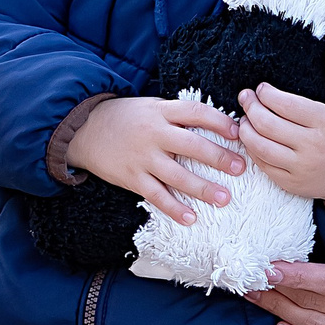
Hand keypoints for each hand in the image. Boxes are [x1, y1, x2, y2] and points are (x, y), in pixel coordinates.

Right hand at [67, 95, 246, 224]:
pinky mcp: (132, 178)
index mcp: (161, 111)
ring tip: (224, 198)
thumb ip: (178, 115)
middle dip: (218, 157)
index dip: (218, 121)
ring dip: (202, 188)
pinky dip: (174, 208)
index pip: (195, 112)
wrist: (85, 129)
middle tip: (240, 167)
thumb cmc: (127, 117)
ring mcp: (142, 157)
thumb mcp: (152, 107)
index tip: (238, 132)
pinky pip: (156, 195)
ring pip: (177, 175)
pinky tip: (191, 218)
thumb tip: (217, 125)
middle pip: (191, 145)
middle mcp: (154, 134)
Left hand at [238, 46, 324, 218]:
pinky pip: (263, 165)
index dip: (267, 94)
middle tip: (245, 97)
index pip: (286, 105)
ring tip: (245, 117)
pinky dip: (252, 150)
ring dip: (245, 129)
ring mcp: (301, 168)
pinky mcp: (292, 183)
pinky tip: (252, 137)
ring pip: (260, 147)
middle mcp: (313, 147)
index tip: (261, 88)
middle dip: (250, 107)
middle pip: (268, 124)